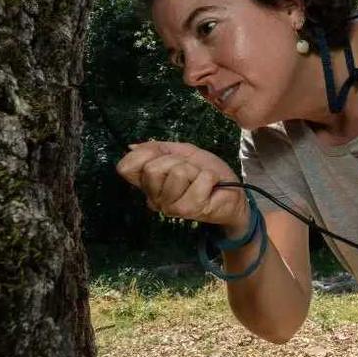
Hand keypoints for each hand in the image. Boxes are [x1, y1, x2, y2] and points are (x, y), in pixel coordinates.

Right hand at [115, 140, 249, 233]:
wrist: (231, 193)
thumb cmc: (205, 172)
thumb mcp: (182, 153)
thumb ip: (158, 148)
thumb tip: (132, 146)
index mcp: (148, 184)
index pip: (126, 168)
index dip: (145, 154)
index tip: (165, 156)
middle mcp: (154, 198)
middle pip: (152, 168)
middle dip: (177, 161)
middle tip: (189, 170)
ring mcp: (170, 207)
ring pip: (177, 173)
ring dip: (196, 171)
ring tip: (200, 180)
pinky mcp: (189, 210)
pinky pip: (200, 179)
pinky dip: (209, 177)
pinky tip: (210, 187)